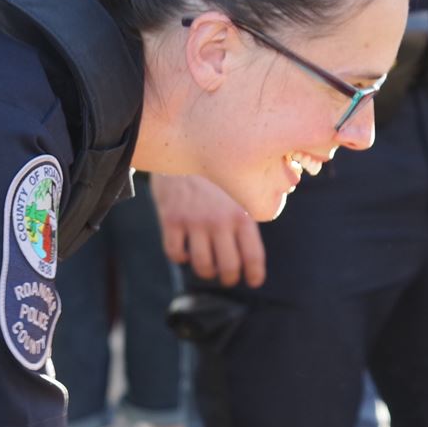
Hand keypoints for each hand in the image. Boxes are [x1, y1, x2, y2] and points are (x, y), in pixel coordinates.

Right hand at [152, 172, 266, 286]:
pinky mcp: (171, 219)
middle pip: (228, 267)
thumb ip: (246, 213)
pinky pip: (175, 253)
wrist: (182, 145)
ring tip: (208, 267)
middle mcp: (219, 221)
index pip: (253, 255)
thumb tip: (253, 242)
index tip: (253, 280)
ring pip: (202, 266)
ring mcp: (195, 221)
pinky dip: (180, 258)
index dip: (255, 274)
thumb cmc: (214, 173)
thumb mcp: (237, 188)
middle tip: (228, 278)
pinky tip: (185, 251)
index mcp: (241, 214)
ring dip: (206, 272)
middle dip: (229, 279)